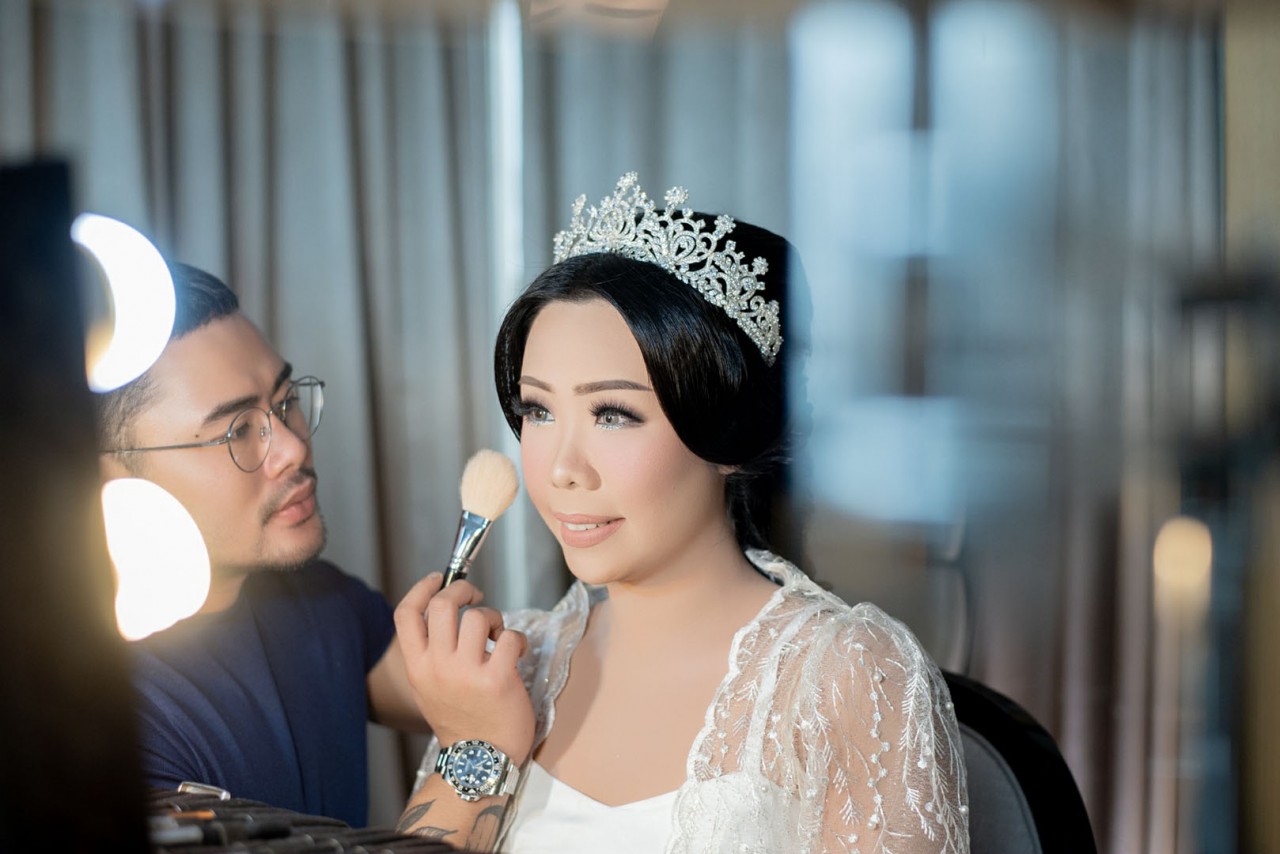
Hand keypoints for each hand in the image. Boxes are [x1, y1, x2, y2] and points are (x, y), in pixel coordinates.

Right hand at [394, 573, 534, 763]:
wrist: (479, 761)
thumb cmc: (461, 720)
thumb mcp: (430, 687)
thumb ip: (432, 652)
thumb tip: (445, 611)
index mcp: (418, 667)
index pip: (406, 614)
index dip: (422, 587)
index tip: (439, 577)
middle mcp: (438, 667)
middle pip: (442, 604)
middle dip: (463, 589)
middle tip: (476, 595)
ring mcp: (467, 673)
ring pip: (478, 616)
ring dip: (493, 618)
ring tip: (497, 636)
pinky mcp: (498, 679)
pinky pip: (509, 636)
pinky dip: (517, 638)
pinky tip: (517, 652)